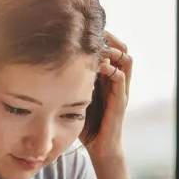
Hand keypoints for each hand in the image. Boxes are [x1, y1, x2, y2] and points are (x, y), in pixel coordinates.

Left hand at [83, 31, 131, 159]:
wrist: (100, 148)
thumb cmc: (88, 124)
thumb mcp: (77, 96)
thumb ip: (72, 82)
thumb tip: (51, 66)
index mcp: (108, 78)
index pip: (113, 48)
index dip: (104, 37)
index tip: (87, 30)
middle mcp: (117, 81)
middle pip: (122, 48)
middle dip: (110, 38)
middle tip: (95, 33)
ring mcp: (121, 90)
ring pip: (126, 59)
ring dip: (113, 51)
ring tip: (98, 49)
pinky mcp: (120, 101)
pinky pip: (121, 78)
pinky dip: (111, 69)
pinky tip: (98, 68)